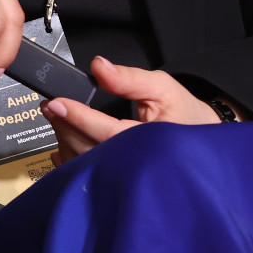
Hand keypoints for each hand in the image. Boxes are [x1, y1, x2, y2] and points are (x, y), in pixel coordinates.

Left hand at [41, 57, 223, 164]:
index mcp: (151, 142)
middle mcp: (138, 166)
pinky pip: (88, 180)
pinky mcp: (121, 186)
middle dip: (65, 126)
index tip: (57, 104)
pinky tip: (63, 148)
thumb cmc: (186, 117)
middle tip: (50, 106)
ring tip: (58, 120)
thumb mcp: (162, 88)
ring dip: (66, 142)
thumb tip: (99, 67)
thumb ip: (129, 78)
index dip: (80, 118)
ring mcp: (128, 180)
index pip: (107, 132)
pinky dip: (71, 163)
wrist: (202, 146)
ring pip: (87, 166)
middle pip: (91, 150)